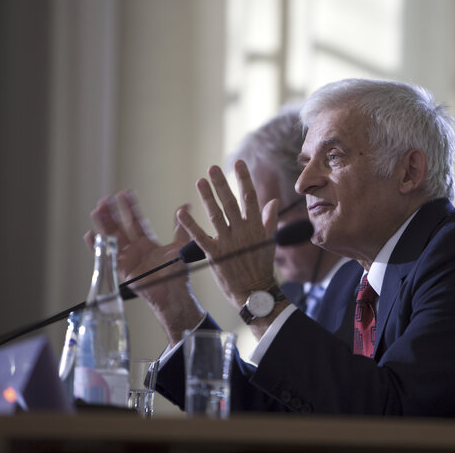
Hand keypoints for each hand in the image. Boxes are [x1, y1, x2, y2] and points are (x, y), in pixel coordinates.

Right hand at [85, 189, 204, 343]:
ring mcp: (127, 259)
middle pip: (120, 227)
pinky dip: (98, 247)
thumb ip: (181, 227)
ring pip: (112, 238)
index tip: (125, 193)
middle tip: (106, 199)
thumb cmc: (178, 272)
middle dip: (113, 213)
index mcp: (147, 242)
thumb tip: (187, 206)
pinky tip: (90, 235)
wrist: (173, 292)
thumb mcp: (180, 245)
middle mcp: (135, 248)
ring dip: (103, 225)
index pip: (136, 220)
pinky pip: (107, 257)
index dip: (130, 207)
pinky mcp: (121, 270)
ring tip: (97, 210)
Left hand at [175, 161, 279, 309]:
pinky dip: (190, 225)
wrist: (255, 292)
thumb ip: (269, 220)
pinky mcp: (215, 254)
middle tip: (212, 168)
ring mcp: (228, 242)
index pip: (250, 197)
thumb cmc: (262, 267)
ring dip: (207, 198)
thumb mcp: (269, 241)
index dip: (244, 179)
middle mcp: (242, 231)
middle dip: (222, 184)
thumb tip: (273, 201)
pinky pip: (200, 237)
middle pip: (231, 202)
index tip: (239, 163)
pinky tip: (181, 213)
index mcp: (256, 226)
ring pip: (216, 215)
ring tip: (200, 182)